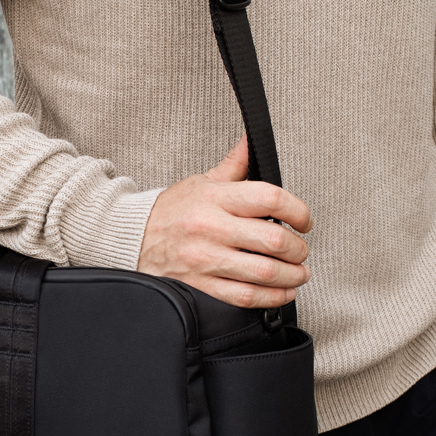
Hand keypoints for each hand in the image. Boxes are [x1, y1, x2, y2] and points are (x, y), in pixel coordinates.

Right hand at [137, 138, 312, 308]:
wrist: (132, 238)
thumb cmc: (171, 211)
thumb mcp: (203, 181)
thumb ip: (235, 164)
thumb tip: (252, 138)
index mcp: (215, 197)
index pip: (270, 198)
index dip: (298, 210)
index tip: (304, 220)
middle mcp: (211, 227)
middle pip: (273, 239)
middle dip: (298, 248)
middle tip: (301, 250)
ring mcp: (206, 258)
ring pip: (264, 271)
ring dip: (292, 275)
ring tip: (298, 272)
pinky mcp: (201, 284)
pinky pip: (245, 296)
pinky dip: (272, 296)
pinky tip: (281, 291)